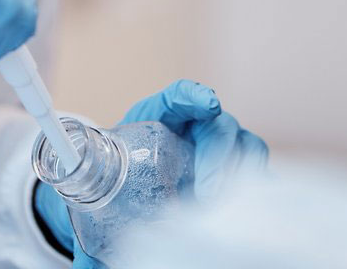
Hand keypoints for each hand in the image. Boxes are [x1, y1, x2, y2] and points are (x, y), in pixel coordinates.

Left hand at [33, 79, 267, 266]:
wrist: (130, 188)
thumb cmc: (121, 180)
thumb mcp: (108, 190)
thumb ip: (97, 217)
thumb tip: (87, 266)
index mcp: (160, 118)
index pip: (178, 96)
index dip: (193, 95)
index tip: (207, 103)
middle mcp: (196, 128)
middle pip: (219, 125)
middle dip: (218, 153)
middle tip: (206, 192)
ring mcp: (219, 149)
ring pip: (246, 146)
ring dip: (239, 172)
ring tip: (221, 205)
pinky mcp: (233, 171)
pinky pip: (257, 172)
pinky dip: (259, 186)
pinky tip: (250, 208)